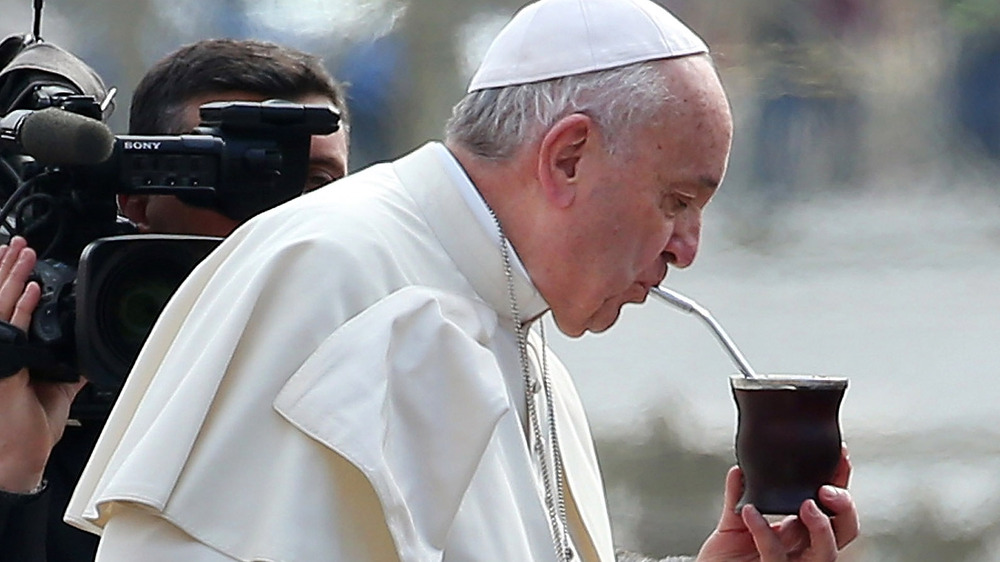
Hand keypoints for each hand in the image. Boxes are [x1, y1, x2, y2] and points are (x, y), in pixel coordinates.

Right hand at [0, 236, 85, 491]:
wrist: (21, 458)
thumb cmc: (30, 430)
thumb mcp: (56, 391)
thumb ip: (67, 370)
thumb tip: (87, 359)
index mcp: (8, 353)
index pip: (4, 308)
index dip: (7, 283)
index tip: (18, 261)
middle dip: (5, 269)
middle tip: (17, 244)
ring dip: (10, 277)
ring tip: (21, 253)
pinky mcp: (2, 366)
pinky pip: (12, 330)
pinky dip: (21, 309)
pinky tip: (29, 290)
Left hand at [696, 447, 858, 561]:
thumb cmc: (725, 558)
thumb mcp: (734, 523)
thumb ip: (738, 496)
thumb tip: (739, 469)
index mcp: (797, 535)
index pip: (829, 509)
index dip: (839, 485)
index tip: (840, 457)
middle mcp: (801, 552)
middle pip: (843, 533)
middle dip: (844, 508)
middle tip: (826, 489)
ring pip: (826, 553)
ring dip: (821, 527)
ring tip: (806, 504)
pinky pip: (775, 555)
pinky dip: (763, 531)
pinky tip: (750, 512)